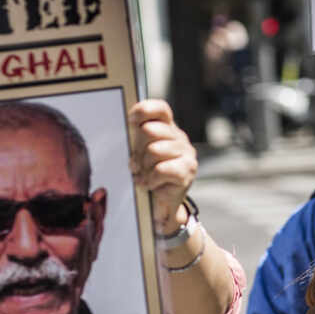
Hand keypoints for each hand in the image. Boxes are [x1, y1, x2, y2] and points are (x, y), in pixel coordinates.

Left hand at [128, 99, 197, 231]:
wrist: (162, 204)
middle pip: (151, 130)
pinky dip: (152, 179)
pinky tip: (151, 184)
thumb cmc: (149, 175)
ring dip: (144, 167)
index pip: (161, 109)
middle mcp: (179, 138)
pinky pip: (162, 169)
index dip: (145, 110)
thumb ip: (136, 140)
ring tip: (145, 175)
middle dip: (138, 149)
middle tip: (137, 164)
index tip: (131, 121)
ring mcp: (186, 153)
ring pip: (155, 150)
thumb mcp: (140, 154)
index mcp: (167, 129)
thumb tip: (126, 128)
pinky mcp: (188, 170)